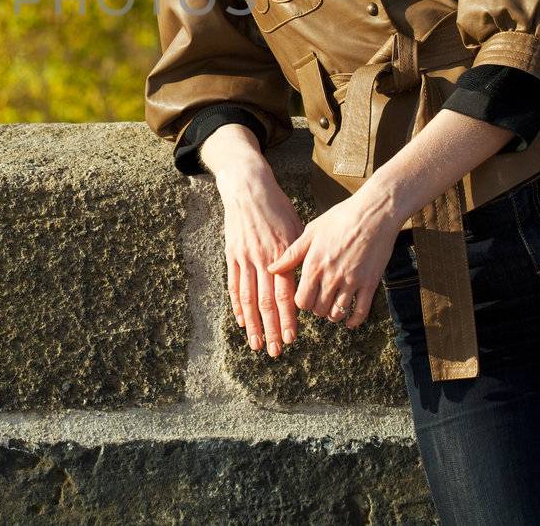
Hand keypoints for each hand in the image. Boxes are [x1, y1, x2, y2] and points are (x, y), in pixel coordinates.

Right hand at [216, 171, 305, 357]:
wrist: (248, 188)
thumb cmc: (277, 208)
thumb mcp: (295, 228)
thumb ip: (299, 256)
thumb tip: (308, 281)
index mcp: (281, 254)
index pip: (285, 294)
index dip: (288, 318)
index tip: (292, 337)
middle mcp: (262, 259)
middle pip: (265, 302)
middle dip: (271, 329)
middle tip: (276, 351)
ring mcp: (244, 258)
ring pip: (248, 298)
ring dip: (252, 324)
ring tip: (256, 344)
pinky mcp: (231, 254)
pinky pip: (234, 285)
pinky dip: (237, 305)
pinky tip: (241, 321)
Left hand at [265, 191, 399, 329]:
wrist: (373, 213)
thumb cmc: (340, 219)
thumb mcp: (311, 232)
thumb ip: (291, 254)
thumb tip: (271, 268)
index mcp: (314, 265)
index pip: (301, 300)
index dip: (301, 302)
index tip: (304, 297)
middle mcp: (331, 277)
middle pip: (318, 309)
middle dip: (316, 308)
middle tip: (318, 302)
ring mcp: (351, 282)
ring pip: (337, 313)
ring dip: (333, 315)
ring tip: (332, 309)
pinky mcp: (370, 283)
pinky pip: (361, 311)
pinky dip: (354, 320)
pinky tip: (349, 320)